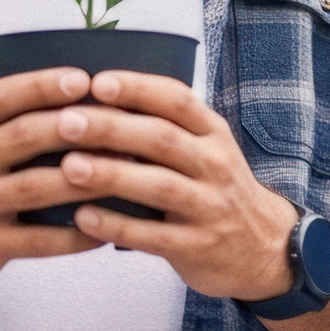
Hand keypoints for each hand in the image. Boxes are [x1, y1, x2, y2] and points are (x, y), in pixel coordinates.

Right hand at [0, 68, 108, 294]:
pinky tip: (107, 227)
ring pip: (36, 187)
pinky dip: (77, 235)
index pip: (0, 97)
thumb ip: (9, 122)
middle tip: (114, 119)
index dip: (42, 85)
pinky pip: (39, 241)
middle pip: (22, 136)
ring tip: (125, 169)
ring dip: (85, 176)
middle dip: (70, 125)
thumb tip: (85, 96)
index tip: (82, 78)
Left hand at [57, 70, 300, 302]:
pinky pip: (154, 236)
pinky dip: (116, 226)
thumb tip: (97, 103)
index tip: (96, 82)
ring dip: (111, 174)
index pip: (177, 100)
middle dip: (112, 128)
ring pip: (159, 186)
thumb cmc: (216, 190)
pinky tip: (82, 218)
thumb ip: (167, 129)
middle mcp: (216, 165)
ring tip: (69, 167)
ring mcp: (210, 207)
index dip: (137, 89)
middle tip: (66, 121)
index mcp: (214, 134)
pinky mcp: (198, 246)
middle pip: (162, 139)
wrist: (263, 248)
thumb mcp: (207, 150)